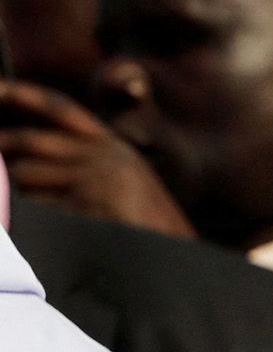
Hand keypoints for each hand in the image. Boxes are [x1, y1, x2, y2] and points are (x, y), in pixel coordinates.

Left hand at [0, 81, 193, 236]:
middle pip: (30, 140)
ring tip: (11, 205)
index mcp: (110, 145)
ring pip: (25, 174)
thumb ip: (84, 162)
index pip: (59, 108)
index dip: (23, 94)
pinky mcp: (83, 206)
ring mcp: (93, 180)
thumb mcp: (123, 181)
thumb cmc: (146, 226)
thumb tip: (22, 161)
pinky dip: (23, 215)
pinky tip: (29, 226)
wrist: (175, 258)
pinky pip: (34, 205)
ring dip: (10, 190)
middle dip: (0, 147)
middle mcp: (101, 155)